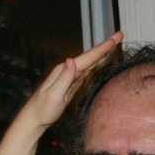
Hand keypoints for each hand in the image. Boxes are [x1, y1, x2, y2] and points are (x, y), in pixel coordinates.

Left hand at [0, 31, 122, 154]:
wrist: (34, 120)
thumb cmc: (42, 110)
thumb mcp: (54, 95)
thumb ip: (64, 78)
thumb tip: (71, 61)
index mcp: (64, 71)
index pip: (88, 57)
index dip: (103, 48)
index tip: (115, 38)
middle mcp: (67, 70)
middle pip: (90, 56)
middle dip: (105, 46)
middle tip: (119, 35)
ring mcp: (69, 77)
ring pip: (90, 62)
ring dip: (102, 54)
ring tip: (113, 45)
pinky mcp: (70, 85)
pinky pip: (86, 71)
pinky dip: (95, 65)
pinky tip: (100, 63)